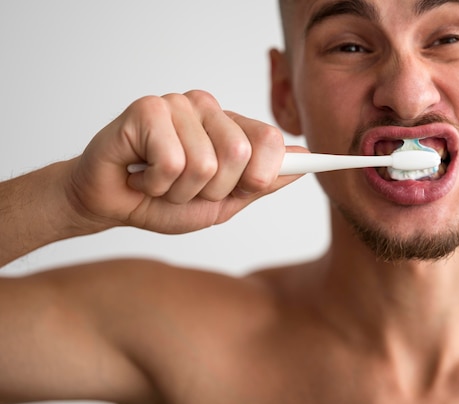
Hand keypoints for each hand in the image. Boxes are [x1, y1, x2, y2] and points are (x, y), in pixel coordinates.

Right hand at [68, 90, 303, 233]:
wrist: (113, 204)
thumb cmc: (165, 201)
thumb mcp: (224, 202)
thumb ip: (261, 182)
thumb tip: (306, 162)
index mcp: (229, 126)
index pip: (270, 140)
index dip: (262, 174)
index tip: (250, 187)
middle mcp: (207, 108)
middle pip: (240, 154)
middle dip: (213, 190)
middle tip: (186, 187)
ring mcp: (177, 105)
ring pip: (204, 163)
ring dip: (179, 191)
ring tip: (160, 181)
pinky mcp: (147, 109)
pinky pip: (171, 162)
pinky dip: (155, 184)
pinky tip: (142, 174)